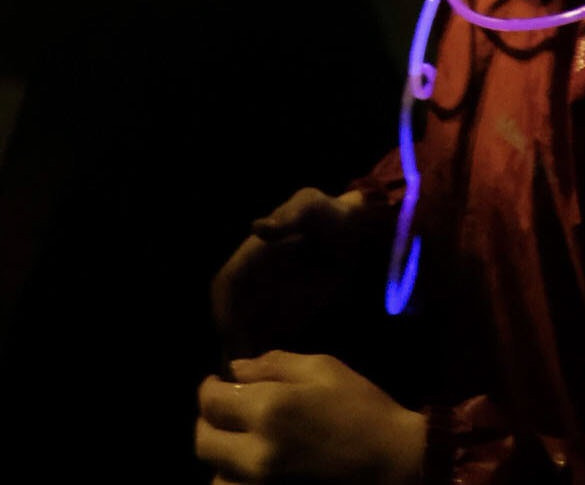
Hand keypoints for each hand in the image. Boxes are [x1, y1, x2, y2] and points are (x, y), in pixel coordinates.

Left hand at [196, 352, 426, 483]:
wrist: (391, 461)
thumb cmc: (361, 408)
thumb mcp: (322, 368)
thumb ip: (274, 364)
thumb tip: (235, 369)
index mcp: (270, 411)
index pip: (211, 402)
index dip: (209, 388)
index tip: (217, 382)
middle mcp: (256, 454)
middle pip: (203, 443)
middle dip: (208, 421)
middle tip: (223, 410)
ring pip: (214, 476)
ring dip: (221, 456)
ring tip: (239, 441)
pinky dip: (234, 479)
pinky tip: (251, 465)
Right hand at [211, 188, 370, 362]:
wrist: (362, 235)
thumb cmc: (334, 217)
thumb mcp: (313, 208)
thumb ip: (290, 216)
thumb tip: (256, 227)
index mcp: (253, 254)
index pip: (225, 283)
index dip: (222, 307)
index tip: (228, 333)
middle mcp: (255, 280)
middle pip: (231, 314)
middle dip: (231, 339)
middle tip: (238, 369)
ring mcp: (270, 300)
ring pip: (245, 330)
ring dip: (243, 351)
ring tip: (252, 377)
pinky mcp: (286, 316)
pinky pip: (265, 339)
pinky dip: (262, 355)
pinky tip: (270, 373)